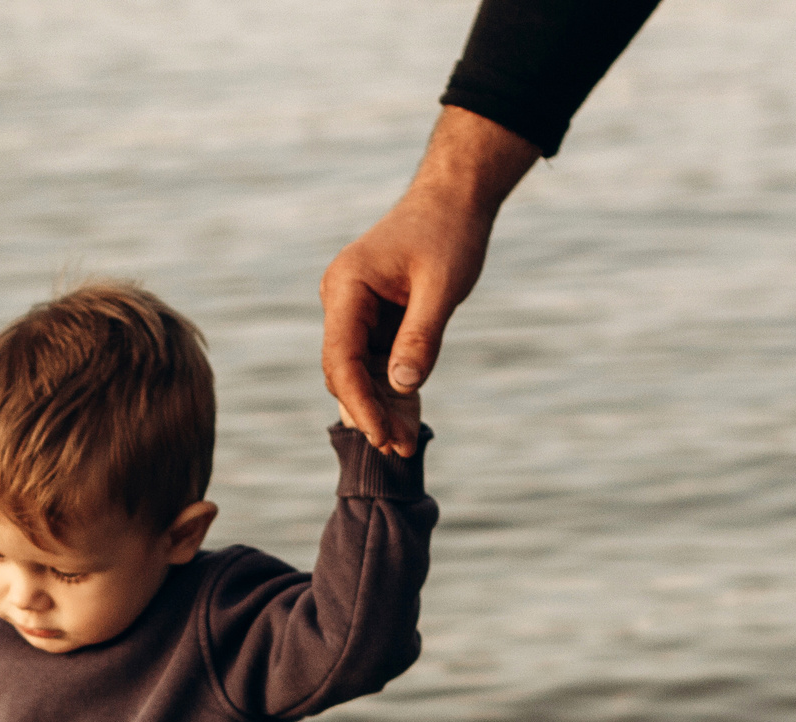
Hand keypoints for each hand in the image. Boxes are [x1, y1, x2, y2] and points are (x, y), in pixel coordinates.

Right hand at [320, 106, 538, 455]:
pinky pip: (377, 364)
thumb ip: (422, 335)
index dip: (358, 401)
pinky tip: (408, 422)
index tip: (382, 435)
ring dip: (381, 408)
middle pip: (345, 372)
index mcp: (346, 286)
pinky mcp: (374, 322)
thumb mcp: (442, 285)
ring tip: (406, 444)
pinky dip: (392, 392)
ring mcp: (355, 313)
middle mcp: (341, 301)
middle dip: (370, 411)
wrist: (455, 198)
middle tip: (399, 449)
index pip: (340, 357)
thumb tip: (404, 387)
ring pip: (360, 374)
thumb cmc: (449, 231)